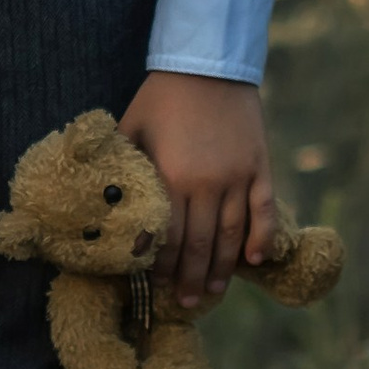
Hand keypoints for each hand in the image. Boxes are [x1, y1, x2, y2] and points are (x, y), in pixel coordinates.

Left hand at [119, 70, 275, 310]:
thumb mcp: (132, 128)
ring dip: (222, 267)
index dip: (163, 265)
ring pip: (231, 235)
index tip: (157, 285)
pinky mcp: (259, 167)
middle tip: (186, 303)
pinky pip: (263, 211)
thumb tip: (106, 204)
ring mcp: (237, 176)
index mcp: (171, 176)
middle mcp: (207, 183)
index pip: (167, 236)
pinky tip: (255, 262)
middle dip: (190, 278)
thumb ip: (124, 168)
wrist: (207, 64)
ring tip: (213, 291)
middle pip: (199, 244)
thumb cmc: (162, 97)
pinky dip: (261, 238)